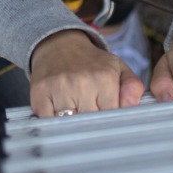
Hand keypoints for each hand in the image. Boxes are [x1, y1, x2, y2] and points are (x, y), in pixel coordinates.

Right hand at [30, 29, 144, 116]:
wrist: (59, 44)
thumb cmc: (91, 63)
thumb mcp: (117, 68)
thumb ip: (132, 87)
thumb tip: (132, 106)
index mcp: (105, 78)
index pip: (111, 117)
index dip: (110, 124)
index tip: (108, 124)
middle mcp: (82, 83)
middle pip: (91, 124)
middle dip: (92, 127)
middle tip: (92, 122)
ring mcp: (58, 88)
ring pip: (69, 126)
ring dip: (73, 127)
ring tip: (76, 117)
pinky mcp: (39, 94)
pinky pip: (48, 122)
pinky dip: (54, 124)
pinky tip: (59, 115)